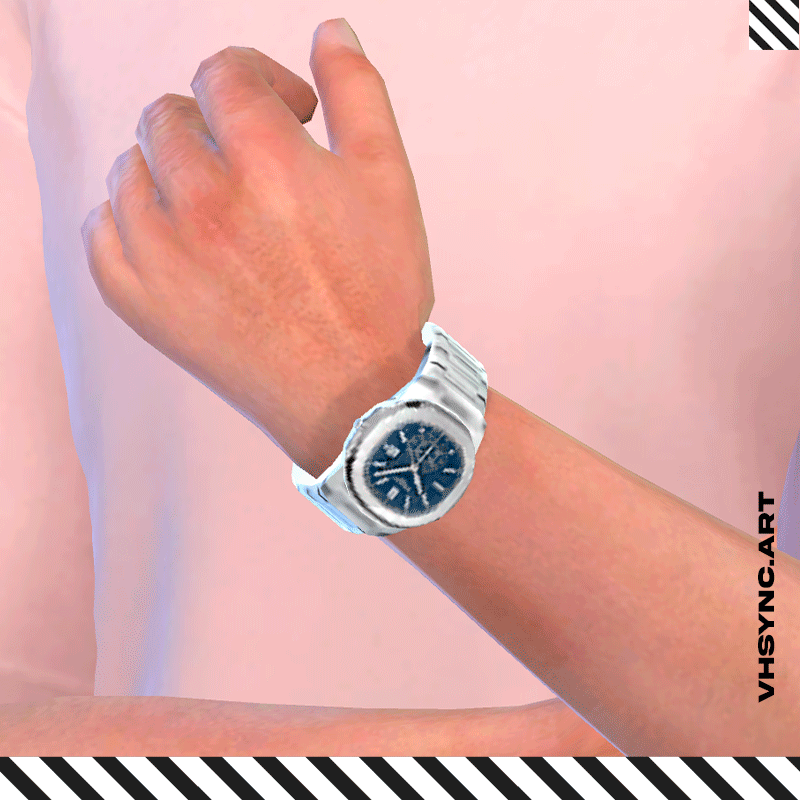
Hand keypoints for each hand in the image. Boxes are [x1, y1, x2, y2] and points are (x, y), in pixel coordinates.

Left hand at [81, 19, 433, 476]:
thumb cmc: (378, 295)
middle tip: (253, 164)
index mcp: (266, 160)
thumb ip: (359, 95)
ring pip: (131, 169)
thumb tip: (330, 33)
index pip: (225, 74)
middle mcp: (203, 200)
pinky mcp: (141, 303)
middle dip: (214, 125)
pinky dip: (129, 221)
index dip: (260, 80)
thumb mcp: (390, 183)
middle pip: (169, 116)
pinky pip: (100, 232)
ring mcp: (163, 255)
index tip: (286, 112)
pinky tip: (171, 236)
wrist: (355, 394)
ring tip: (215, 204)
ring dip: (170, 170)